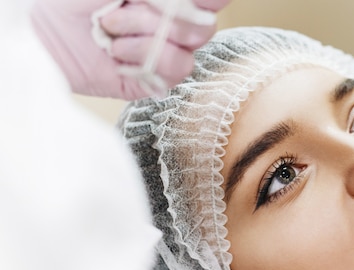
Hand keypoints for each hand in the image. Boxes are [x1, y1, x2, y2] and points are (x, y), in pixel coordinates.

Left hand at [30, 0, 229, 99]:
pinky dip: (145, 60)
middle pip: (204, 27)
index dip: (211, 0)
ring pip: (189, 51)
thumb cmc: (76, 0)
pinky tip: (119, 55)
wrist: (45, 31)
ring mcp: (165, 56)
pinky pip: (175, 72)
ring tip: (113, 34)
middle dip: (164, 18)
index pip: (214, 1)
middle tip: (124, 9)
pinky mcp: (153, 82)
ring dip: (148, 38)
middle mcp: (173, 28)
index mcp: (170, 1)